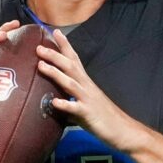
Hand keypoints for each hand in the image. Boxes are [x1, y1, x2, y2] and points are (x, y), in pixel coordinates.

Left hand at [36, 29, 139, 151]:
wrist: (123, 131)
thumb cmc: (103, 118)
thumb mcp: (85, 104)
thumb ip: (70, 101)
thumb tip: (55, 103)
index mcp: (86, 83)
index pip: (75, 59)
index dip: (65, 45)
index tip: (55, 32)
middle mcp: (87, 87)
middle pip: (70, 66)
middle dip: (55, 55)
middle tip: (39, 47)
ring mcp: (88, 99)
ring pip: (70, 83)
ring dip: (55, 73)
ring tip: (41, 65)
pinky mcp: (88, 114)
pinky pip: (75, 108)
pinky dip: (64, 105)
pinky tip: (54, 102)